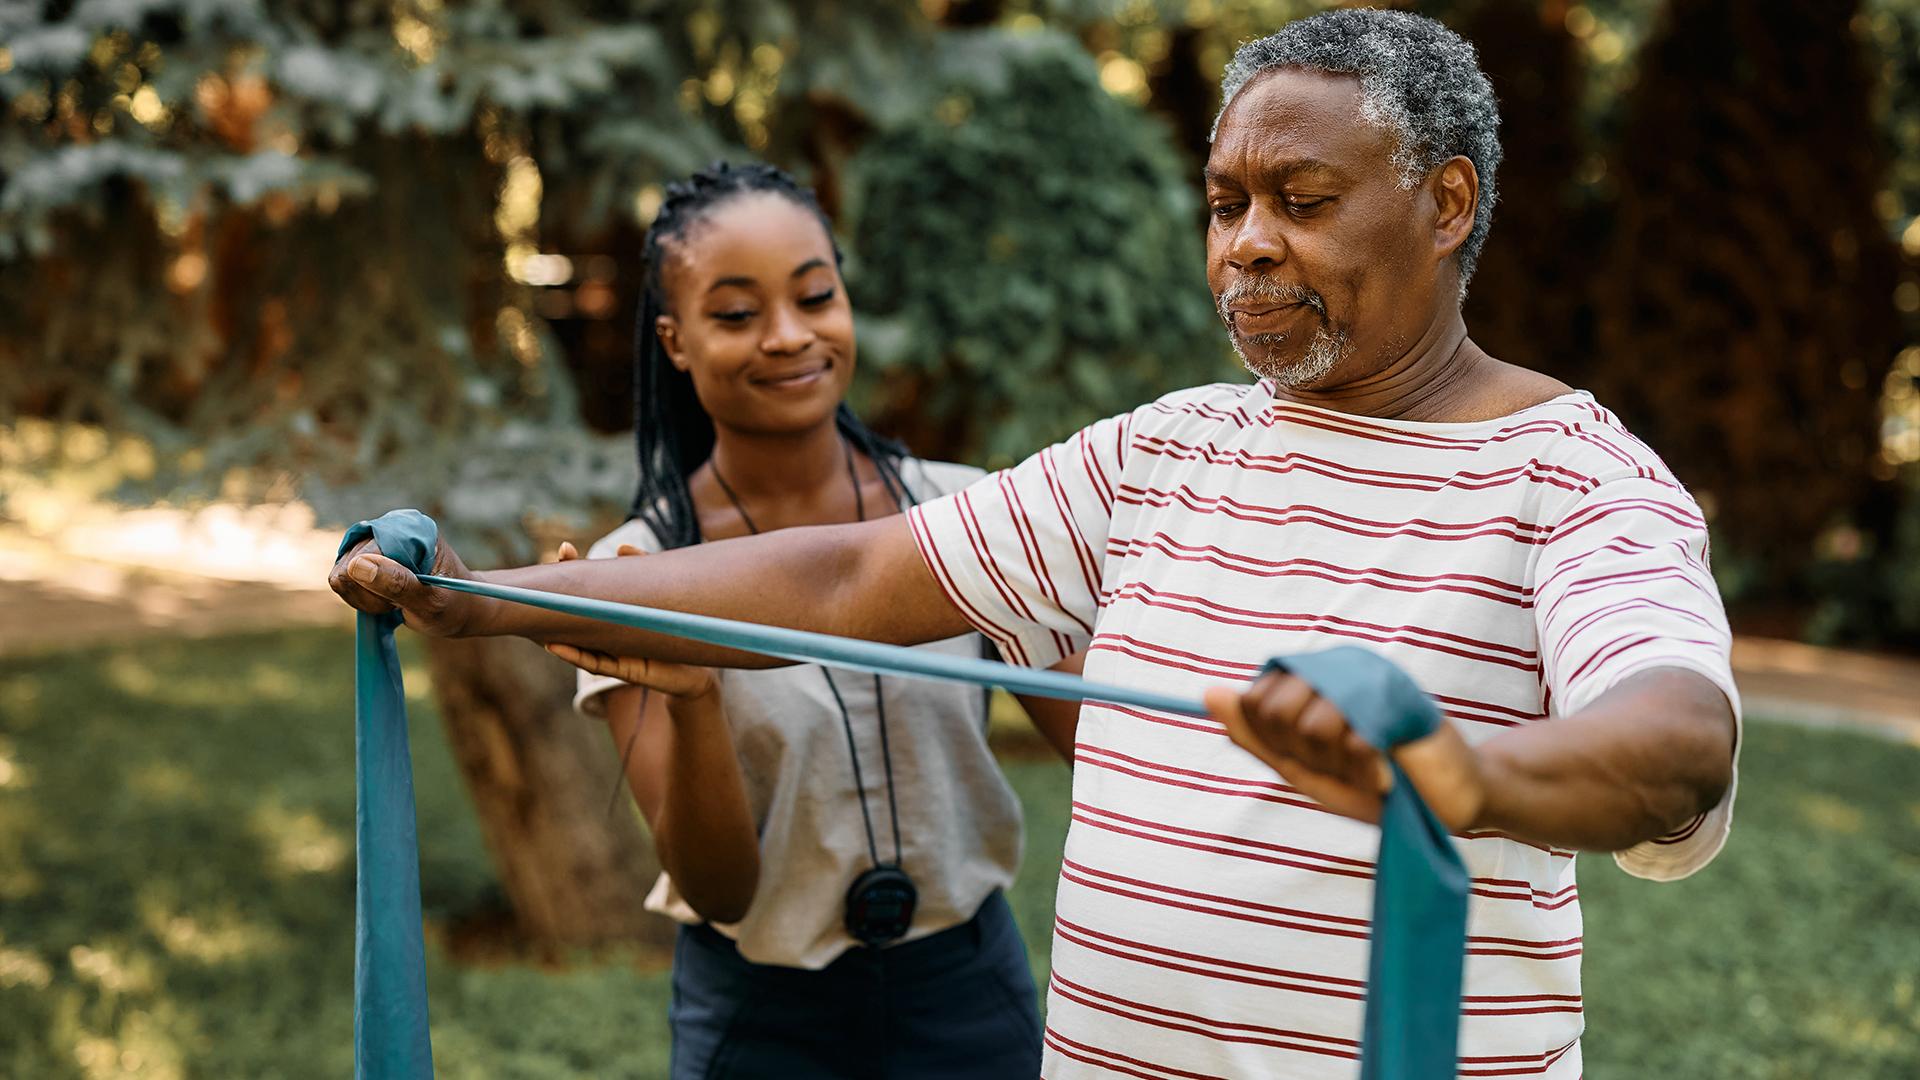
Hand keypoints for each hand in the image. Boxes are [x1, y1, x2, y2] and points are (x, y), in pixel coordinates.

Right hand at [327, 532, 483, 636]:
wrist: (459, 608)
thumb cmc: (452, 605)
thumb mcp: (431, 601)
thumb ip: (398, 584)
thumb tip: (357, 565)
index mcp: (409, 529)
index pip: (363, 557)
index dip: (377, 587)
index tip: (404, 598)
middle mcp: (387, 528)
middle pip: (346, 568)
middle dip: (370, 595)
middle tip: (400, 602)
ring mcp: (372, 542)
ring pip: (340, 577)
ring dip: (365, 599)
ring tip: (395, 601)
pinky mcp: (362, 557)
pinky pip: (342, 582)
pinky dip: (361, 599)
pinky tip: (385, 600)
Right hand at [542, 541, 717, 700]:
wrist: (694, 670)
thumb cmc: (674, 629)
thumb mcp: (664, 594)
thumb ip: (646, 571)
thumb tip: (621, 549)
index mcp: (611, 613)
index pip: (588, 590)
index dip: (574, 570)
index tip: (564, 549)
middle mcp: (604, 633)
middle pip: (576, 613)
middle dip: (559, 593)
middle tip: (550, 566)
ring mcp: (610, 652)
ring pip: (575, 639)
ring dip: (554, 626)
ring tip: (537, 607)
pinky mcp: (621, 670)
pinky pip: (593, 662)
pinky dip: (573, 655)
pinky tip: (554, 645)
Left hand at [1205, 670, 1487, 829]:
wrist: (1448, 801)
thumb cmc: (1375, 786)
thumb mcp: (1304, 769)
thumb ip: (1256, 735)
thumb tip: (1208, 695)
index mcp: (1311, 680)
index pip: (1253, 702)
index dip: (1276, 743)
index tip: (1312, 757)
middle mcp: (1335, 668)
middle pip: (1274, 711)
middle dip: (1305, 756)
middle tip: (1345, 763)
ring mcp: (1366, 676)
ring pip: (1311, 725)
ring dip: (1340, 764)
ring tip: (1371, 766)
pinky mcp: (1397, 696)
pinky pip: (1352, 737)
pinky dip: (1366, 770)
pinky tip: (1387, 771)